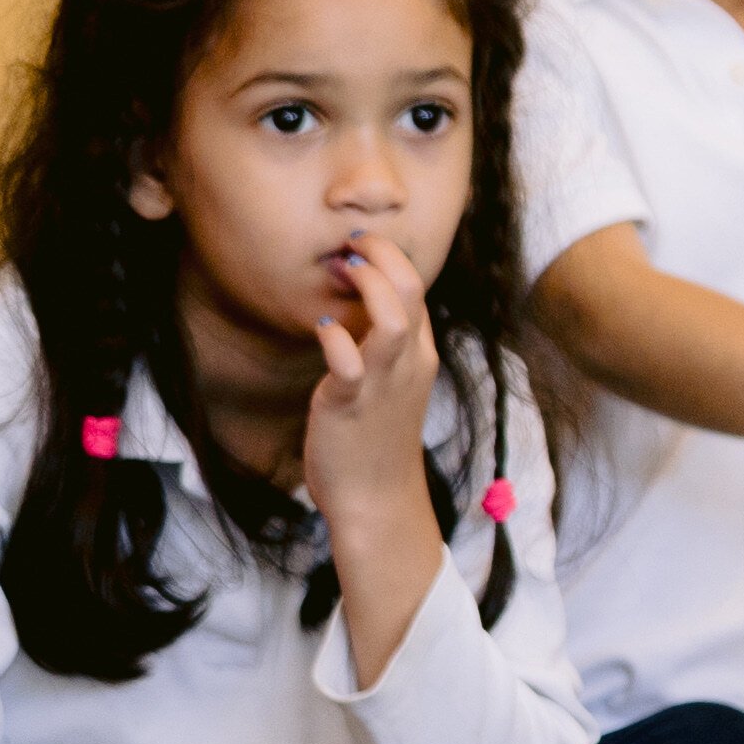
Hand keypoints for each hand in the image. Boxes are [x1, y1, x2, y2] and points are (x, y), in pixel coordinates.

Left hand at [304, 235, 440, 509]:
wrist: (377, 501)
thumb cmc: (376, 443)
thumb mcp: (390, 388)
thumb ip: (379, 350)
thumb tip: (349, 313)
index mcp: (421, 356)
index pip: (417, 291)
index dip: (391, 259)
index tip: (360, 247)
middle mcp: (409, 363)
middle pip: (412, 291)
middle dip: (383, 254)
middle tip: (352, 242)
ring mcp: (382, 383)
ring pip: (392, 318)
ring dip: (367, 283)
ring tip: (342, 269)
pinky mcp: (351, 404)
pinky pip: (348, 361)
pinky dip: (335, 335)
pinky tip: (322, 326)